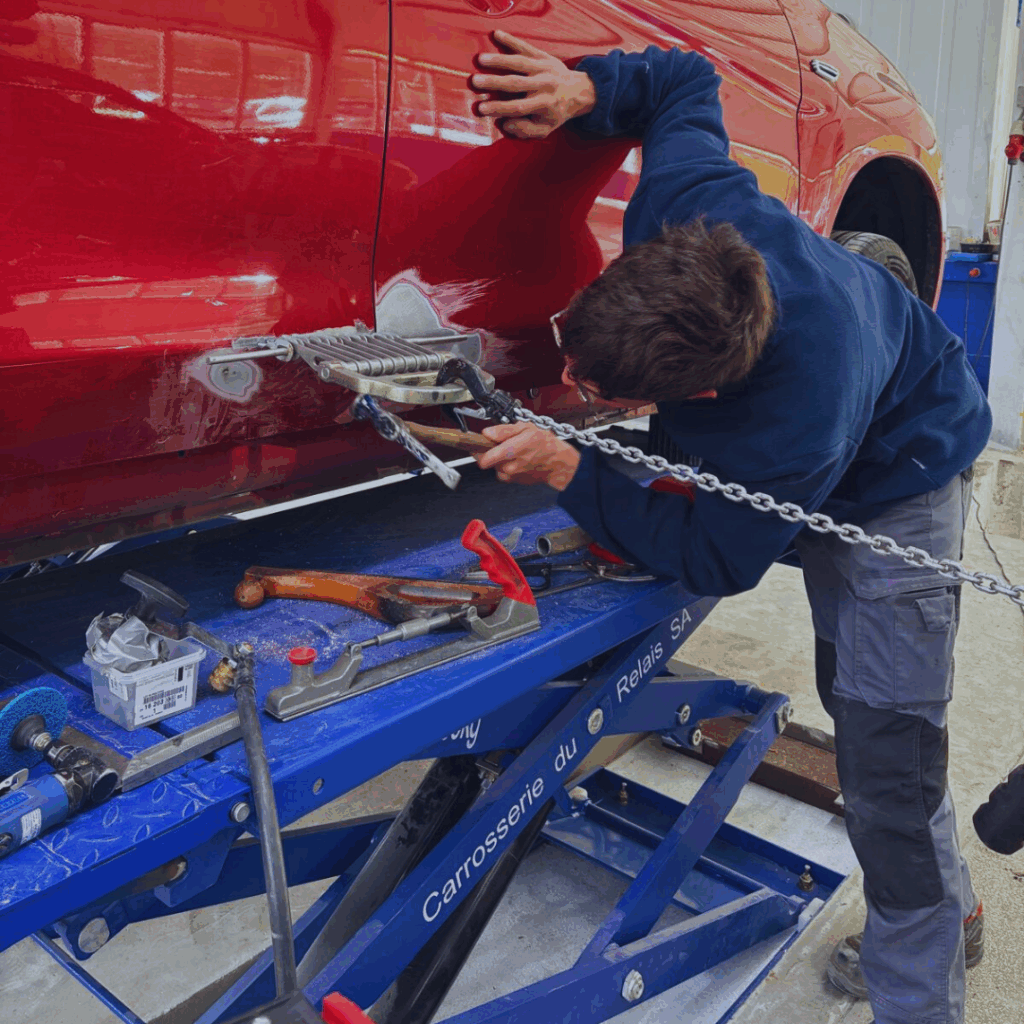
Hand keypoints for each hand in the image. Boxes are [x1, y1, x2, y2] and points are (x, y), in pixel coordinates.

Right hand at [472, 30, 596, 139]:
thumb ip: (525, 130)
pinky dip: (511, 40)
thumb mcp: (544, 129)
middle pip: (516, 83)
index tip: (481, 109)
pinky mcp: (543, 55)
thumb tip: (505, 124)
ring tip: (481, 59)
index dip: (499, 108)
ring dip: (499, 60)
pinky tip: (496, 34)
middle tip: (475, 82)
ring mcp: (544, 68)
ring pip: (519, 63)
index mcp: (544, 104)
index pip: (518, 107)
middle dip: (494, 82)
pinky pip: (526, 46)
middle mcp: (544, 85)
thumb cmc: (555, 113)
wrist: (578, 91)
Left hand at [476, 423, 580, 489]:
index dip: (476, 450)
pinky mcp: (513, 481)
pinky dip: (505, 466)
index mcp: (512, 450)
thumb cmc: (545, 444)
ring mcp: (511, 475)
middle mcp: (510, 466)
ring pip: (493, 466)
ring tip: (512, 451)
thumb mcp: (526, 428)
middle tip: (499, 444)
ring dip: (498, 459)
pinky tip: (516, 460)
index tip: (475, 444)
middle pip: (486, 461)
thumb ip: (503, 430)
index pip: (484, 457)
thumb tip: (487, 432)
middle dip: (489, 452)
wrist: (557, 463)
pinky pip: (501, 472)